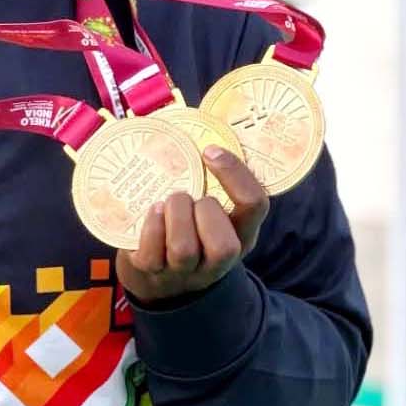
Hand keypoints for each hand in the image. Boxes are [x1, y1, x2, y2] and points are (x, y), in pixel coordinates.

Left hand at [116, 145, 268, 304]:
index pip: (255, 206)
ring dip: (174, 215)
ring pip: (184, 249)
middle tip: (189, 196)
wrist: (157, 276)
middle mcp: (218, 261)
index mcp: (242, 235)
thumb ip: (215, 184)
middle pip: (224, 245)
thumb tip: (199, 129)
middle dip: (204, 211)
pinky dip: (150, 225)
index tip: (210, 151)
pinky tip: (151, 211)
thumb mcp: (212, 212)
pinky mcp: (152, 272)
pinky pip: (153, 251)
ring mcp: (185, 272)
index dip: (235, 175)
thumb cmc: (188, 227)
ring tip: (167, 202)